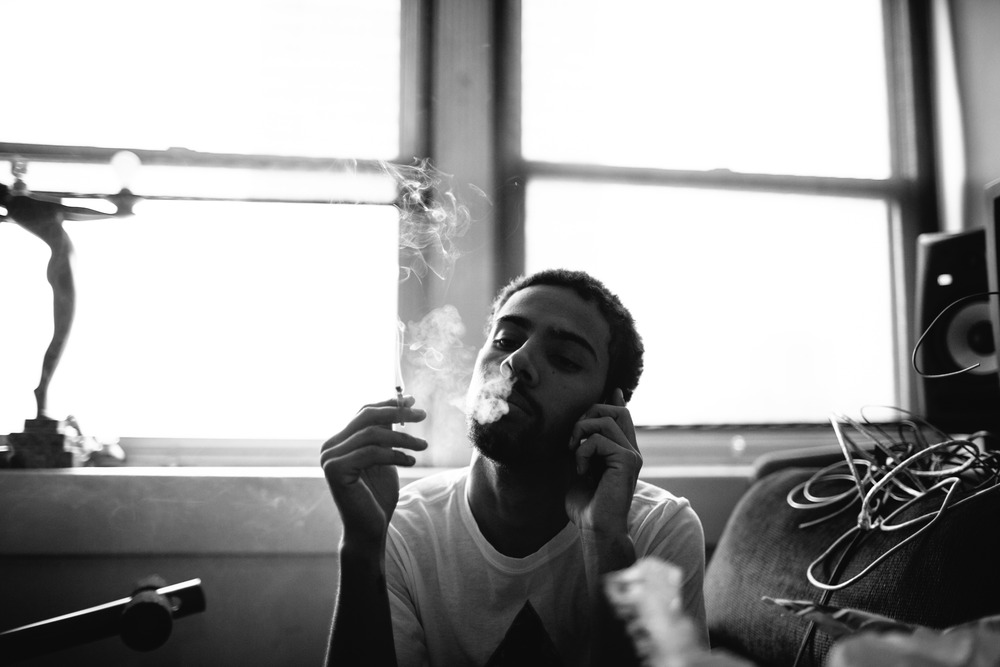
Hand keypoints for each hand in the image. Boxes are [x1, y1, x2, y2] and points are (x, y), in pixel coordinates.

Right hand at [321, 396, 426, 548]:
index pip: (364, 412)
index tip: (411, 400)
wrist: (370, 530)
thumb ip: (386, 434)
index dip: (388, 403)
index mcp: (339, 442)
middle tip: (422, 415)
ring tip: (423, 447)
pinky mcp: (335, 470)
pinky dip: (395, 454)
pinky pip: (371, 452)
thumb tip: (399, 404)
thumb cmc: (378, 496)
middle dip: (397, 413)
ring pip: (372, 434)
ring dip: (403, 438)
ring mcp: (329, 458)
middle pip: (366, 417)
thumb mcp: (385, 458)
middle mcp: (329, 447)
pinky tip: (411, 461)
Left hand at [565, 388, 641, 535]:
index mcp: (621, 453)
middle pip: (615, 410)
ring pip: (606, 419)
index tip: (614, 390)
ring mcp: (631, 455)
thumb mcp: (579, 469)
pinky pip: (599, 439)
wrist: (596, 528)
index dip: (616, 401)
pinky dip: (583, 452)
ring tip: (574, 454)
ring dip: (581, 432)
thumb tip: (579, 427)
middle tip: (573, 438)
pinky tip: (582, 471)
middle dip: (589, 414)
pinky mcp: (627, 460)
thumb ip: (582, 448)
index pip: (623, 418)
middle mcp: (630, 450)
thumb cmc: (586, 506)